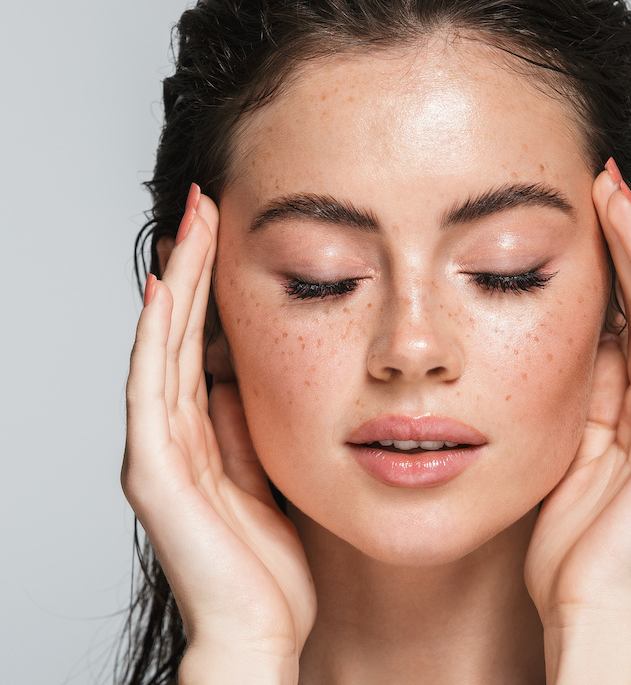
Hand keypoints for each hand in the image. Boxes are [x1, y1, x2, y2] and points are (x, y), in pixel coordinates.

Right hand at [122, 188, 315, 683]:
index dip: (209, 286)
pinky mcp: (156, 473)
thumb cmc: (268, 562)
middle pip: (179, 332)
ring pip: (164, 348)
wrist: (259, 632)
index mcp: (201, 433)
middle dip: (192, 267)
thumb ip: (246, 425)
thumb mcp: (266, 472)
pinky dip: (158, 339)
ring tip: (192, 225)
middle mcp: (172, 434)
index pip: (200, 342)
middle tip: (204, 205)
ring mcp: (159, 450)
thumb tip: (242, 373)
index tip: (224, 231)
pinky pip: (155, 391)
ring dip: (178, 284)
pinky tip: (169, 292)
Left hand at [525, 163, 630, 682]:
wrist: (581, 595)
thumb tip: (571, 328)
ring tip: (626, 200)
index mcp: (623, 398)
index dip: (605, 259)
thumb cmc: (569, 526)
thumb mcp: (562, 435)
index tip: (581, 207)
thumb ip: (577, 384)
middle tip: (603, 182)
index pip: (620, 311)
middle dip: (626, 240)